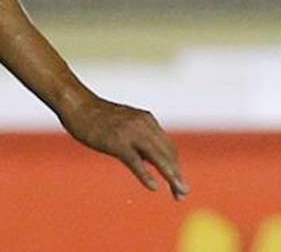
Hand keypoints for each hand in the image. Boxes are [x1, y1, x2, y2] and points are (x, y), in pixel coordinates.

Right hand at [61, 95, 187, 199]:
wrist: (79, 105)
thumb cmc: (98, 117)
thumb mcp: (125, 124)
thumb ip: (139, 137)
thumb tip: (148, 156)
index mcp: (148, 122)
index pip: (168, 147)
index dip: (175, 166)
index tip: (179, 182)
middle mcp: (145, 126)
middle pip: (168, 153)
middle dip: (177, 174)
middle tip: (184, 193)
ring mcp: (132, 134)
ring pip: (158, 157)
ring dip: (171, 176)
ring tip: (178, 192)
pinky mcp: (117, 143)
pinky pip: (135, 161)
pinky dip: (146, 175)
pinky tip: (154, 187)